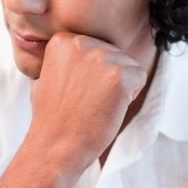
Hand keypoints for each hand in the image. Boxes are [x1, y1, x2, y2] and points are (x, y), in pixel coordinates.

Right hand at [27, 33, 146, 170]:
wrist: (55, 146)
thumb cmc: (52, 118)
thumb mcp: (47, 77)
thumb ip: (65, 59)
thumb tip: (78, 48)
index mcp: (63, 41)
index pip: (95, 46)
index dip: (90, 73)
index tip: (74, 91)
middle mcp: (82, 43)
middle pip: (113, 53)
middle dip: (105, 78)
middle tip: (85, 101)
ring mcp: (102, 58)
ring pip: (128, 65)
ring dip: (118, 87)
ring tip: (95, 105)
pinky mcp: (120, 76)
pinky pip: (139, 77)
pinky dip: (129, 96)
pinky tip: (108, 109)